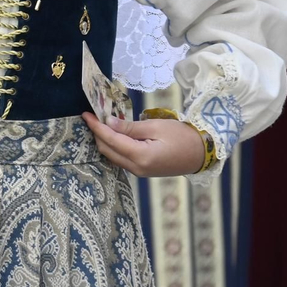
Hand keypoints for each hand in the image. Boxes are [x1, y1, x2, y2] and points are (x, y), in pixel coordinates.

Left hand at [84, 113, 206, 177]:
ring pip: (112, 156)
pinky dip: (114, 147)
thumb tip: (108, 123)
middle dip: (97, 134)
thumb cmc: (182, 136)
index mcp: (140, 156)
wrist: (201, 154)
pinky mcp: (142, 171)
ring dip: (104, 140)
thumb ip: (130, 127)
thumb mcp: (156, 126)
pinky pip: (121, 159)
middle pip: (107, 150)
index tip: (85, 115)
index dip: (96, 127)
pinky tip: (113, 135)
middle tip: (92, 116)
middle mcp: (136, 168)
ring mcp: (138, 172)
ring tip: (100, 123)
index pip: (110, 140)